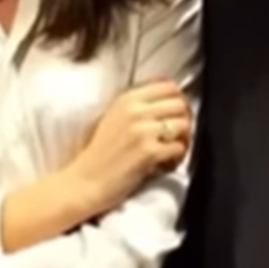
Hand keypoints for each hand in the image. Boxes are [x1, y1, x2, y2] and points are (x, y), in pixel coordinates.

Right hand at [66, 79, 192, 212]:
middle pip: (180, 104)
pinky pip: (179, 148)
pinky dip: (177, 157)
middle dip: (184, 119)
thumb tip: (167, 98)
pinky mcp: (149, 152)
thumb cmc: (97, 155)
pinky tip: (165, 163)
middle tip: (178, 135)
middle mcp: (135, 111)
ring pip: (184, 124)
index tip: (177, 113)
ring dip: (183, 139)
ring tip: (172, 151)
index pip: (168, 86)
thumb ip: (137, 106)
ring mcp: (142, 131)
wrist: (84, 182)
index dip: (178, 99)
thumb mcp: (113, 118)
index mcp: (126, 99)